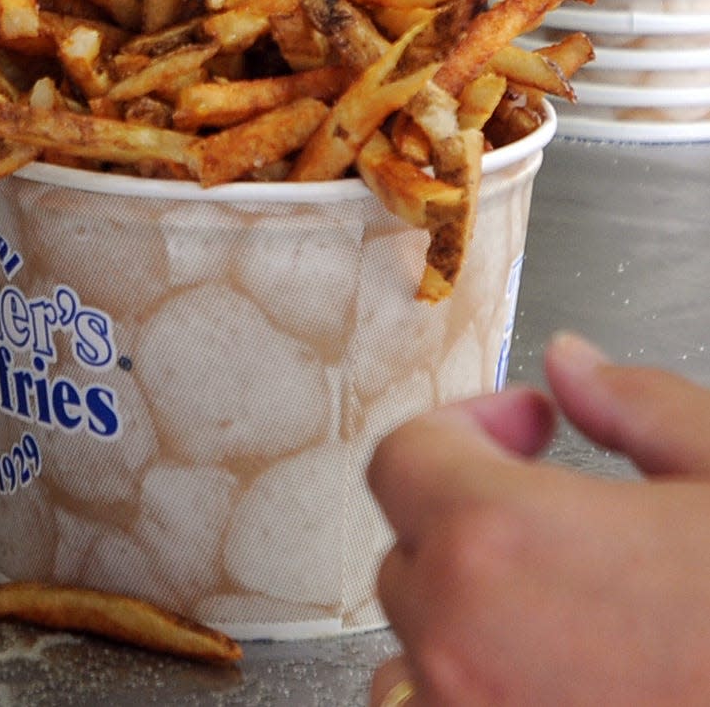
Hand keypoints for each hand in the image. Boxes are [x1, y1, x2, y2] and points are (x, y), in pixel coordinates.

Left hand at [367, 332, 709, 705]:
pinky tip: (563, 677)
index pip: (403, 459)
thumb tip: (573, 365)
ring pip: (416, 658)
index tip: (531, 429)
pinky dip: (479, 695)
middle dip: (471, 512)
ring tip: (556, 604)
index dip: (467, 424)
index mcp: (500, 539)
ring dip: (464, 618)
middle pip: (406, 554)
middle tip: (556, 505)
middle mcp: (464, 646)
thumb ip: (637, 403)